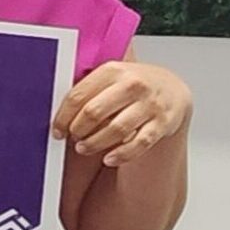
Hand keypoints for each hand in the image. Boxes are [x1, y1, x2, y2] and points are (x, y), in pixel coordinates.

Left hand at [53, 59, 191, 167]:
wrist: (172, 90)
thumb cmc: (133, 86)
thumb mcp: (111, 78)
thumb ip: (88, 90)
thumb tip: (58, 113)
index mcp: (114, 71)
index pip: (78, 96)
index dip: (62, 117)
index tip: (57, 130)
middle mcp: (133, 85)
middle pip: (93, 112)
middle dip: (77, 130)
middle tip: (73, 138)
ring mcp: (149, 104)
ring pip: (115, 130)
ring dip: (94, 144)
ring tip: (84, 148)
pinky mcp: (162, 123)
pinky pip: (138, 144)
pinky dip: (121, 155)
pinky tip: (109, 158)